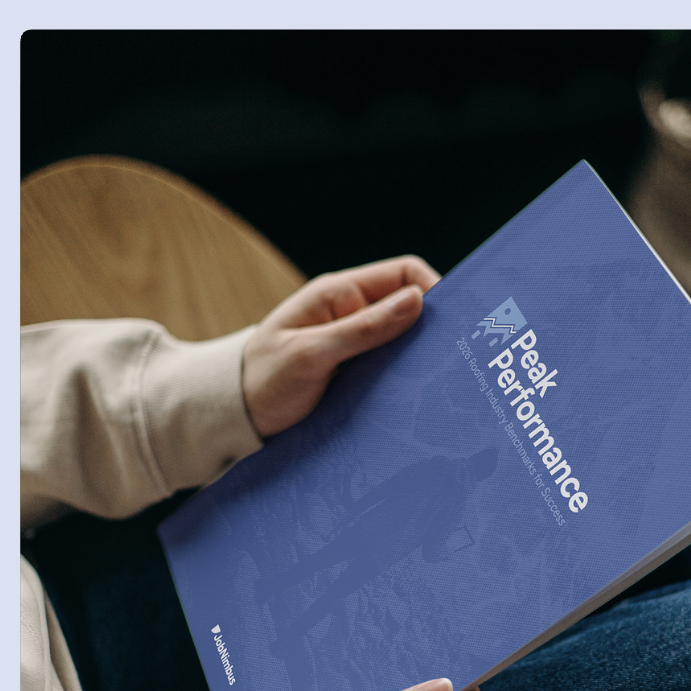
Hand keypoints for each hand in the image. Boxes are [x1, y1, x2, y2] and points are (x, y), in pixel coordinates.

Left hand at [242, 255, 440, 437]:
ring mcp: (355, 343)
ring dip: (419, 356)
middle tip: (455, 357)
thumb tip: (418, 301)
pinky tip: (417, 394)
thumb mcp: (312, 354)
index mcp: (340, 294)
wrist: (235, 416)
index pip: (404, 274)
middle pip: (411, 308)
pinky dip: (405, 376)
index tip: (454, 324)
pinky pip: (391, 366)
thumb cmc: (264, 379)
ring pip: (404, 340)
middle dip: (433, 328)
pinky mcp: (356, 371)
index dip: (434, 291)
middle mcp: (352, 313)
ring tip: (438, 380)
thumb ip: (364, 328)